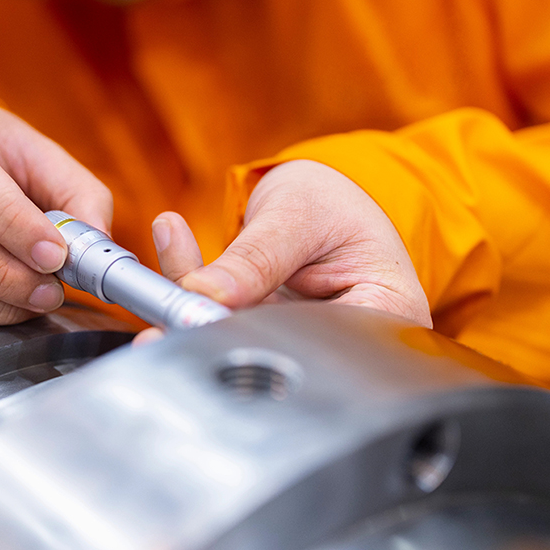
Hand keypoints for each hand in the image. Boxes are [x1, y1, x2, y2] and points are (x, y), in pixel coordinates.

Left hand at [138, 160, 430, 341]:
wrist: (326, 194)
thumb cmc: (336, 201)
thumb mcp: (299, 216)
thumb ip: (255, 257)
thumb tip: (203, 294)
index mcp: (389, 316)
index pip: (324, 348)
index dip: (258, 340)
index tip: (205, 324)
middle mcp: (351, 344)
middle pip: (279, 356)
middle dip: (215, 338)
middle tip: (166, 325)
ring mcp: (304, 343)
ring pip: (240, 344)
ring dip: (192, 319)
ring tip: (161, 291)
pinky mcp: (268, 337)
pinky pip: (222, 324)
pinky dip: (190, 294)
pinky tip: (172, 244)